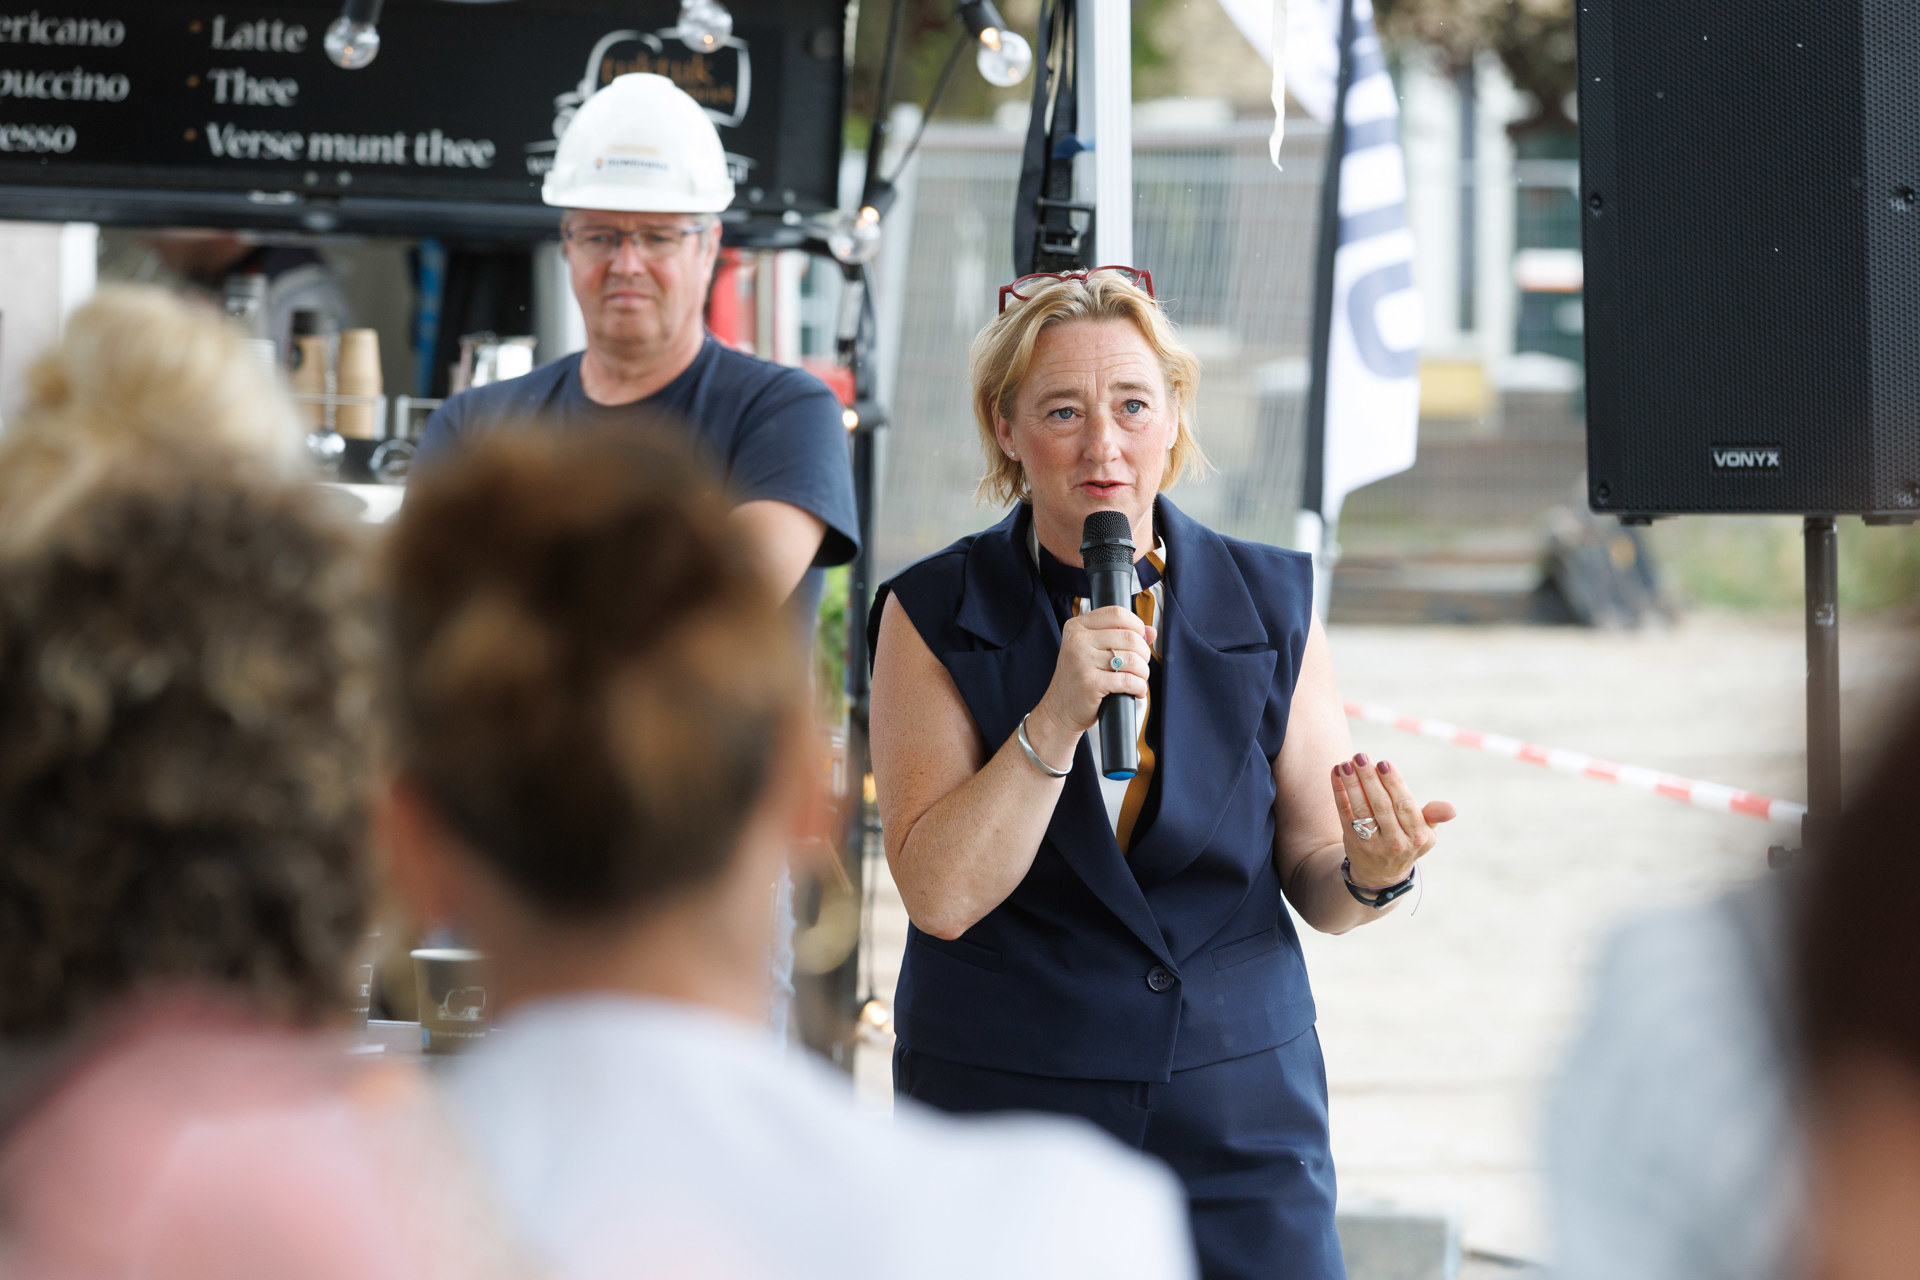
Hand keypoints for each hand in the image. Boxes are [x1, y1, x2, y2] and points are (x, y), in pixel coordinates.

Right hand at [1026, 605, 1154, 762]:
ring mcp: (1082, 661)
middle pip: (1129, 636)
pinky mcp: (1090, 683)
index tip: (1140, 639)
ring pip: (1132, 659)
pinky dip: (1139, 687)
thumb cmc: (1078, 680)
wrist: (1059, 710)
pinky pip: (1128, 680)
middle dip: (1143, 653)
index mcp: (1076, 627)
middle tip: (1140, 665)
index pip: (1116, 613)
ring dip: (1143, 672)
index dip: (1136, 625)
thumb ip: (1119, 637)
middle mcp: (1077, 641)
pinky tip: (1136, 691)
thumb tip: (1150, 631)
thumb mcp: (1092, 651)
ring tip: (1138, 679)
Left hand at [1331, 753, 1455, 886]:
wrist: (1381, 875)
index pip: (1405, 805)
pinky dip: (1339, 792)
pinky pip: (1344, 813)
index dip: (1394, 784)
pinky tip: (1336, 773)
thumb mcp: (1425, 833)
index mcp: (1418, 837)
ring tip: (1346, 763)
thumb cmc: (1407, 842)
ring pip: (1361, 809)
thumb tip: (1451, 809)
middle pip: (1381, 806)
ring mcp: (1372, 844)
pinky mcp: (1352, 841)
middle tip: (1361, 757)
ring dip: (1352, 784)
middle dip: (1370, 779)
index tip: (1384, 763)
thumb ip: (1434, 816)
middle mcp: (1395, 842)